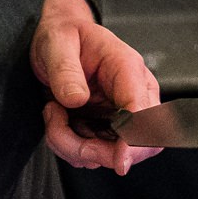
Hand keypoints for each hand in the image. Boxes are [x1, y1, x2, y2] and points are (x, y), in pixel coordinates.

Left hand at [33, 0, 163, 175]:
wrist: (57, 41)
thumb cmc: (63, 36)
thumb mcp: (56, 43)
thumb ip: (66, 70)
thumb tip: (77, 99)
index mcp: (127, 68)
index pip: (144, 113)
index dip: (135, 141)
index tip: (120, 162)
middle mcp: (133, 94)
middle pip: (141, 144)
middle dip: (97, 151)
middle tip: (58, 127)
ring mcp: (122, 115)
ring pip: (113, 156)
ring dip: (74, 147)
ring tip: (53, 114)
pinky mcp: (108, 129)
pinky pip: (95, 155)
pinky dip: (70, 147)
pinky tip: (59, 120)